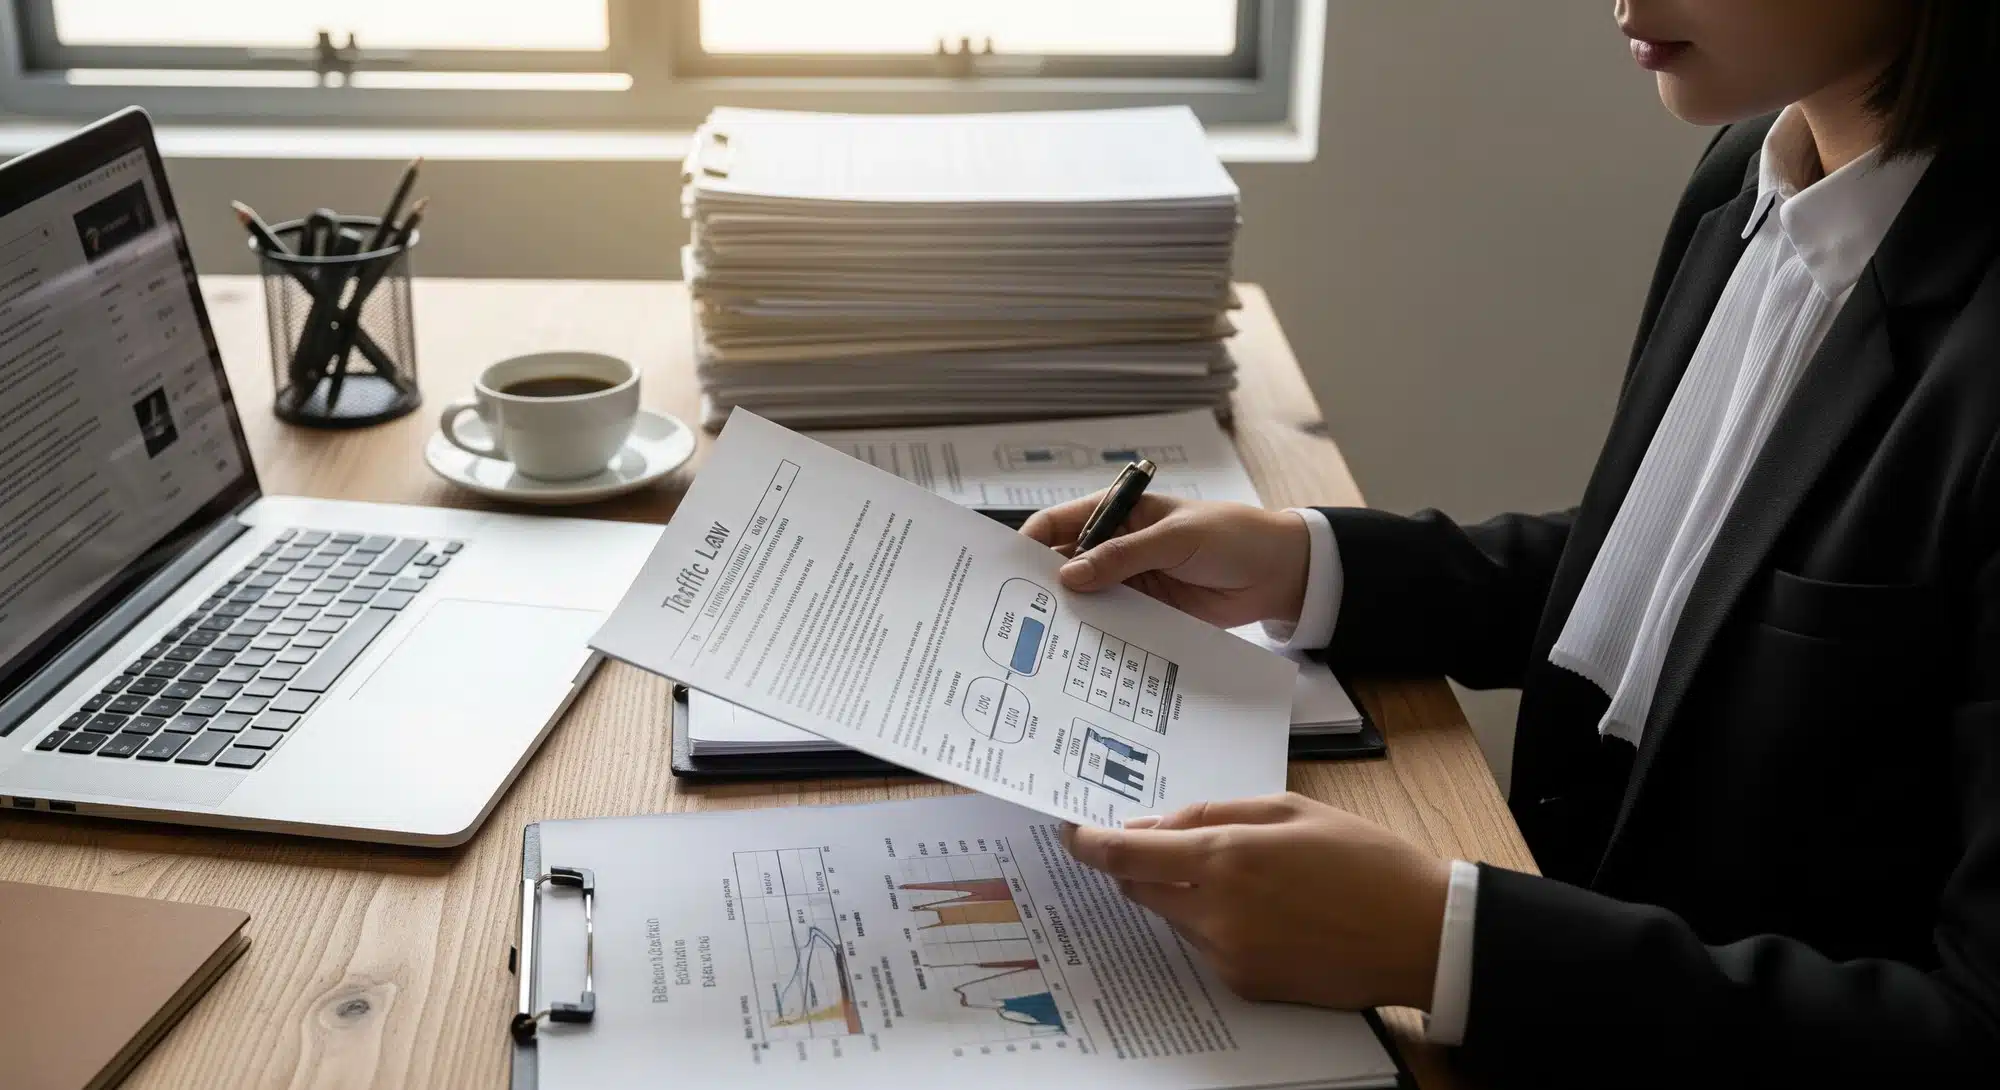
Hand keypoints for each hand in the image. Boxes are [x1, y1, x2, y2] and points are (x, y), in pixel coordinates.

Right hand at [1020, 493, 1310, 627]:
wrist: (1279, 573)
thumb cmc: (1231, 536)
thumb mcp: (1177, 538)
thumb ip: (1125, 556)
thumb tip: (1070, 575)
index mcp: (1119, 513)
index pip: (1062, 523)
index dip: (1033, 541)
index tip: (1010, 568)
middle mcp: (1116, 546)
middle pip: (1066, 564)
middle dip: (1044, 584)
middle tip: (1016, 611)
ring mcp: (1130, 581)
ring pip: (1087, 597)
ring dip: (1070, 613)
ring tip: (1042, 638)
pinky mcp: (1146, 612)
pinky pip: (1114, 623)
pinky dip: (1098, 634)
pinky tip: (1081, 651)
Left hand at [1062, 793, 1450, 1011]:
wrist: (1419, 935)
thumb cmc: (1364, 861)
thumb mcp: (1290, 809)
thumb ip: (1215, 814)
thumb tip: (1157, 825)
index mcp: (1227, 858)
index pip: (1127, 855)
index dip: (1090, 843)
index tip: (1072, 833)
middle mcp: (1216, 912)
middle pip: (1140, 889)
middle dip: (1141, 865)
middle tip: (1160, 842)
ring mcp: (1228, 955)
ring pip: (1174, 917)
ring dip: (1184, 894)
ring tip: (1248, 878)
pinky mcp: (1245, 984)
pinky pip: (1206, 946)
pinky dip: (1215, 924)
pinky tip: (1265, 912)